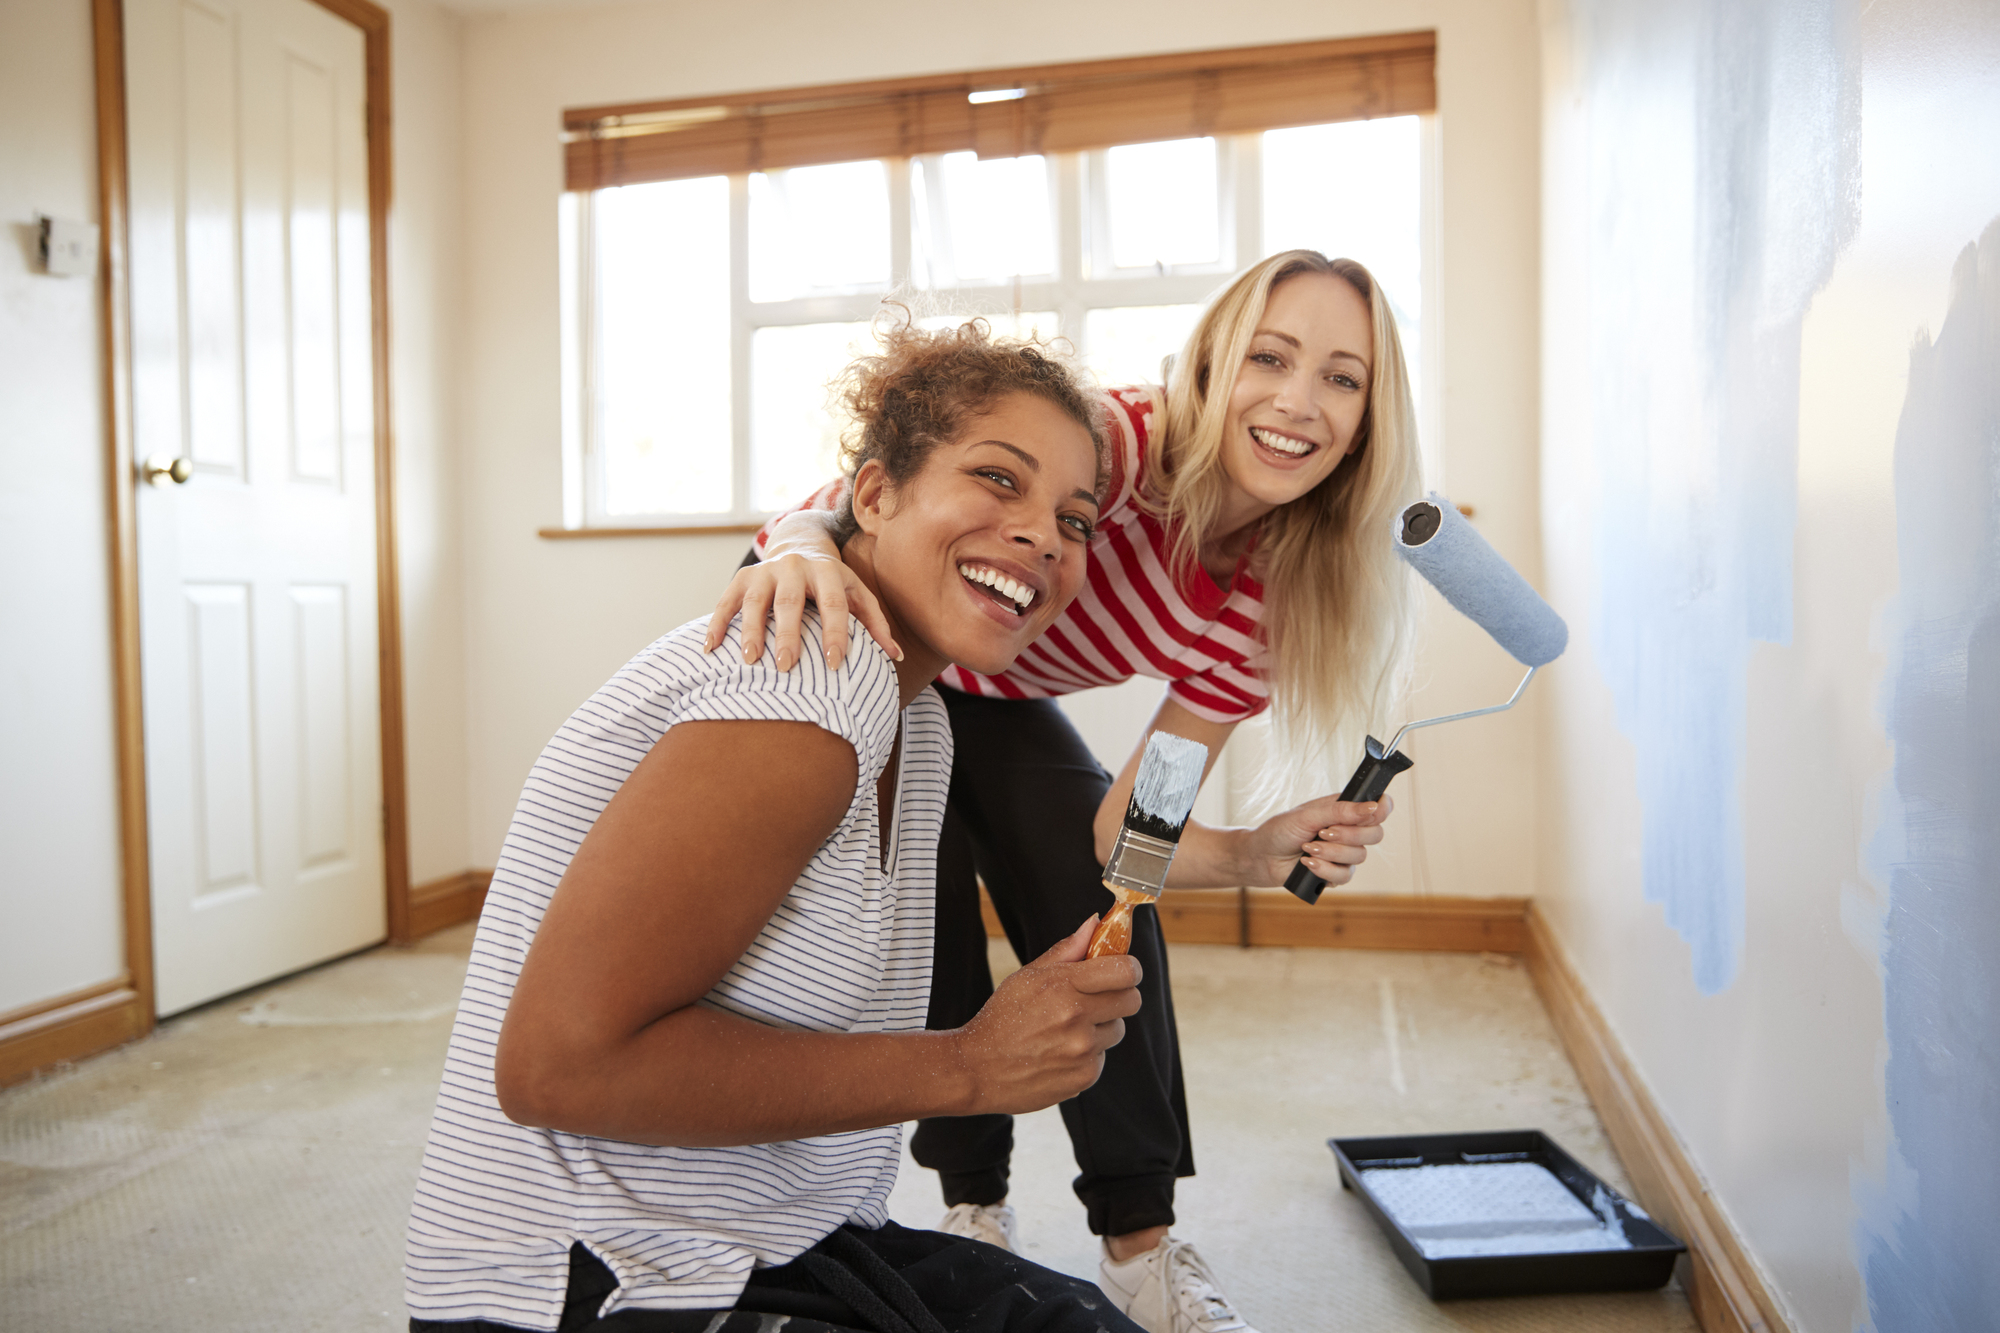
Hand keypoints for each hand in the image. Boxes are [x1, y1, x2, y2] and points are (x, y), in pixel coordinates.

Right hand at [705, 547, 900, 670]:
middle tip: (786, 665)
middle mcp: (796, 566)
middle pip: (790, 602)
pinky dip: (717, 623)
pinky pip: (726, 601)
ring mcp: (767, 570)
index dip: (835, 633)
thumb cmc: (834, 585)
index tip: (834, 664)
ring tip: (749, 660)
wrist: (800, 547)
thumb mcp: (857, 595)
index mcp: (829, 571)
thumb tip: (895, 655)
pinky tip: (711, 649)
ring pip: (756, 601)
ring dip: (750, 630)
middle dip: (788, 634)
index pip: (833, 604)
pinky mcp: (743, 577)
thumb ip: (875, 624)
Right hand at [952, 916, 1142, 1114]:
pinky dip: (1088, 1054)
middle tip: (1097, 998)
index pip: (1125, 971)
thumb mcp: (1027, 976)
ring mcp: (1082, 1050)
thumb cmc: (1001, 1018)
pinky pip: (1103, 1057)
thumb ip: (1067, 949)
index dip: (1129, 969)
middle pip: (1132, 1000)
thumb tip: (1096, 922)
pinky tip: (1060, 1053)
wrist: (977, 1069)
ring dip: (1101, 1027)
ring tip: (1067, 1029)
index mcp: (1063, 985)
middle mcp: (1076, 1017)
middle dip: (1119, 996)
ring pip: (1117, 1030)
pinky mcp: (1084, 1076)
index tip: (1121, 971)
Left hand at [1237, 793, 1393, 887]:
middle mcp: (1348, 831)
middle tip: (1324, 832)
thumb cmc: (1280, 831)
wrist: (1260, 857)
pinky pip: (1345, 875)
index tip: (1372, 812)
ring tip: (1308, 848)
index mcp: (1344, 810)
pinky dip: (1325, 869)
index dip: (1381, 809)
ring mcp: (1343, 853)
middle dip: (1351, 835)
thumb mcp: (1308, 815)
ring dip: (1332, 852)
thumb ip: (1340, 811)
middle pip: (1375, 834)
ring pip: (1360, 856)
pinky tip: (1307, 863)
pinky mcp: (1335, 873)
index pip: (1378, 807)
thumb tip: (1373, 807)